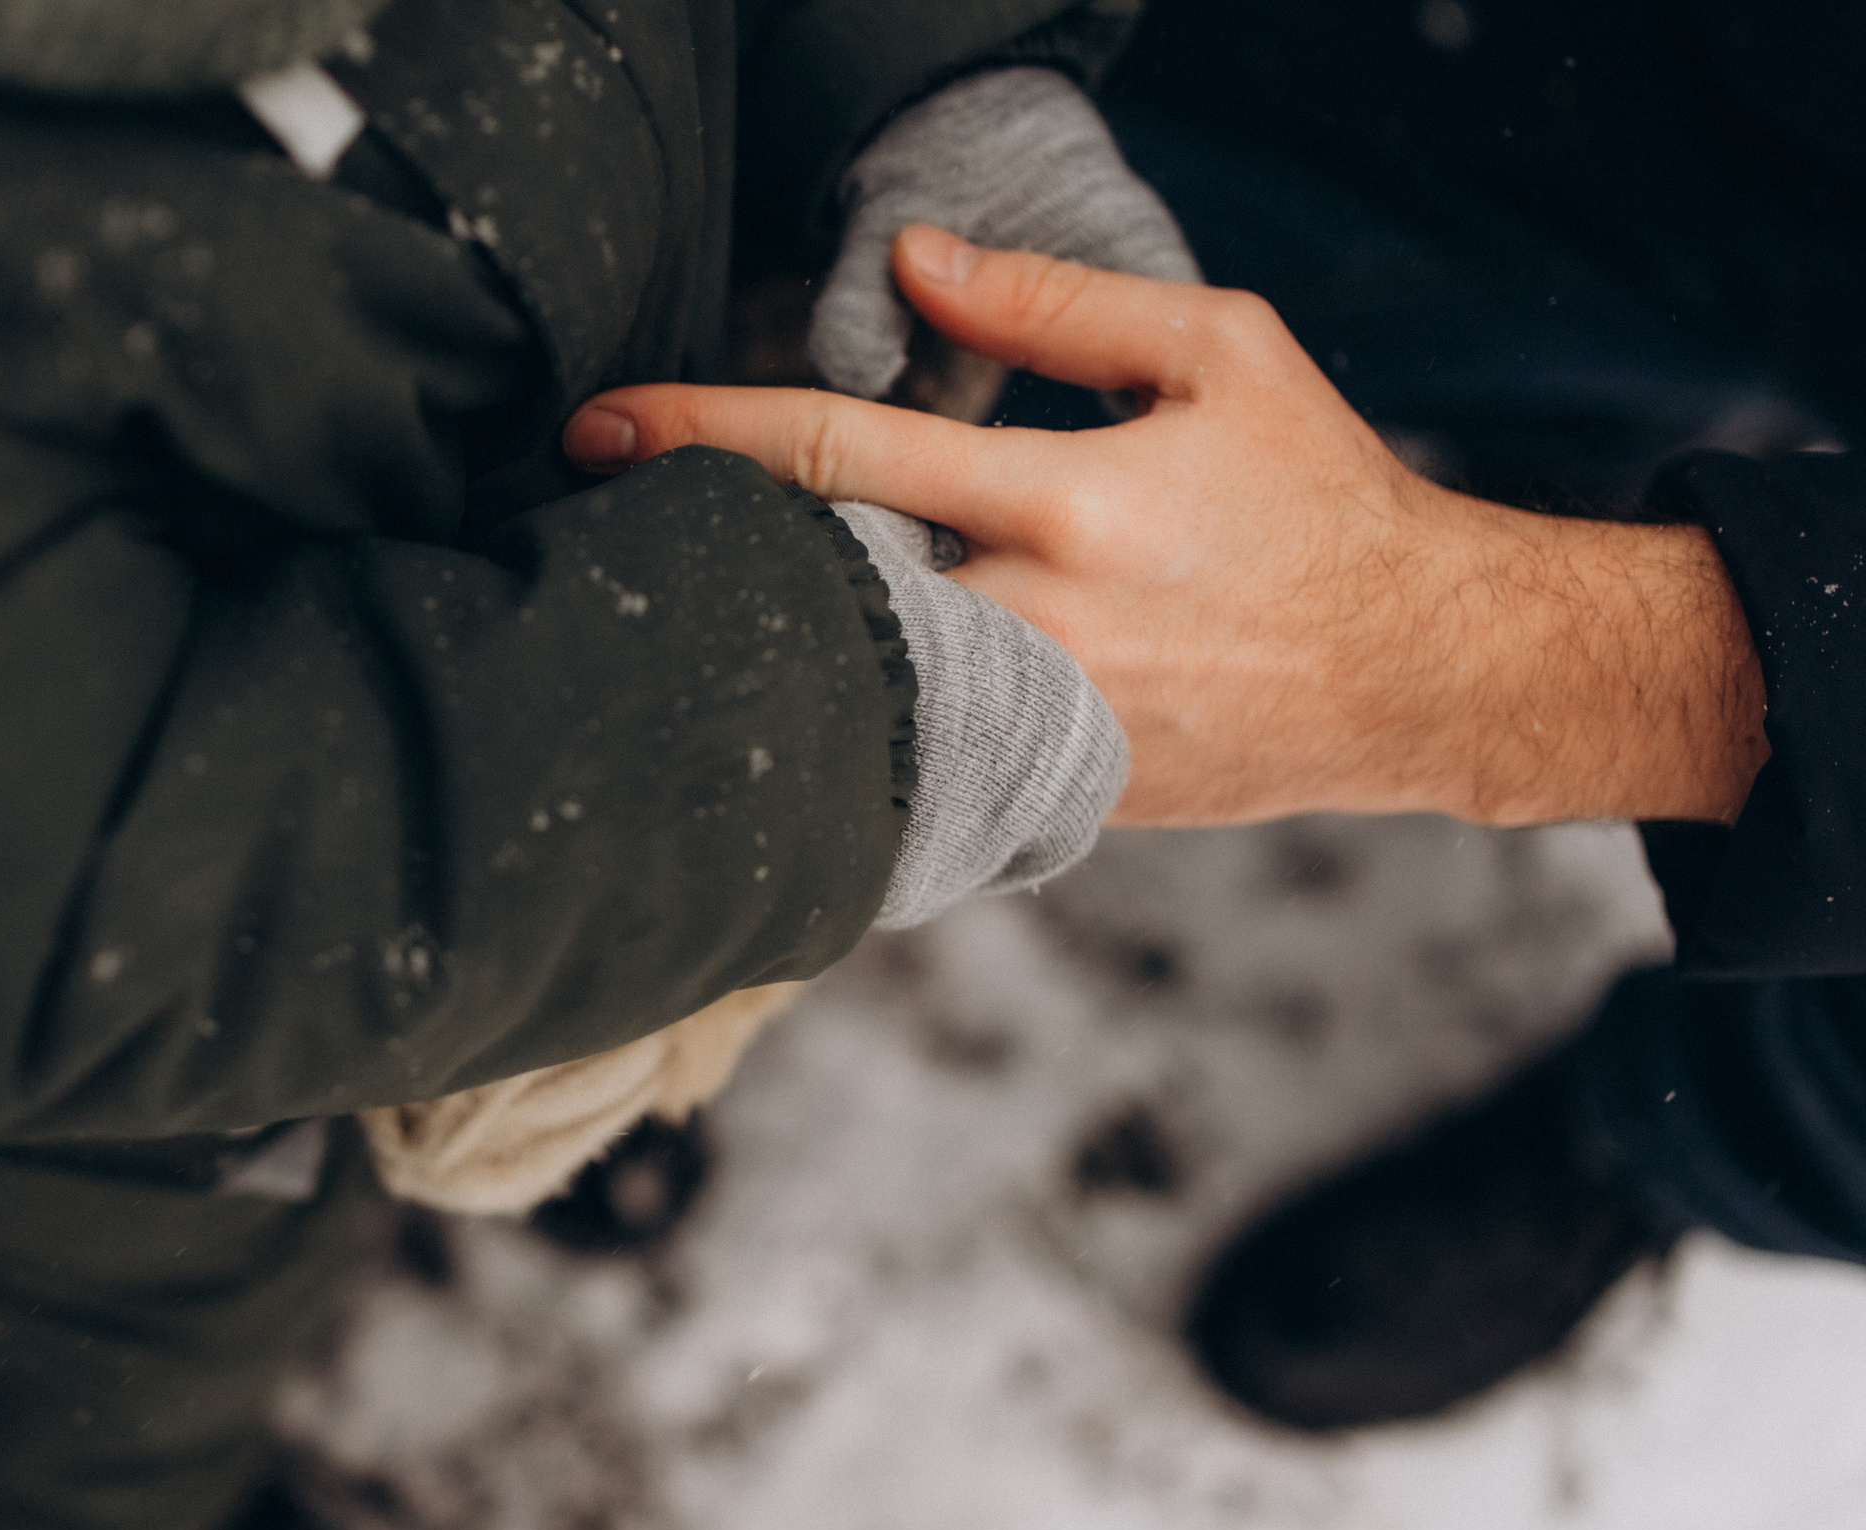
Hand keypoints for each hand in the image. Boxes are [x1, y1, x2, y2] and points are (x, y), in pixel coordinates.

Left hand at [566, 228, 1768, 828]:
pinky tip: (797, 685)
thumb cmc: (1317, 496)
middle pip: (810, 584)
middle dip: (694, 552)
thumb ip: (1056, 304)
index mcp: (1066, 502)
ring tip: (688, 600)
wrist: (1413, 673)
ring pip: (847, 680)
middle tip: (591, 521)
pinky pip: (915, 754)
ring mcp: (1039, 725)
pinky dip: (848, 713)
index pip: (840, 451)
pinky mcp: (1050, 792)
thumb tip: (912, 262)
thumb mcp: (1218, 355)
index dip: (702, 431)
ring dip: (757, 637)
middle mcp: (1036, 625)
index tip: (597, 424)